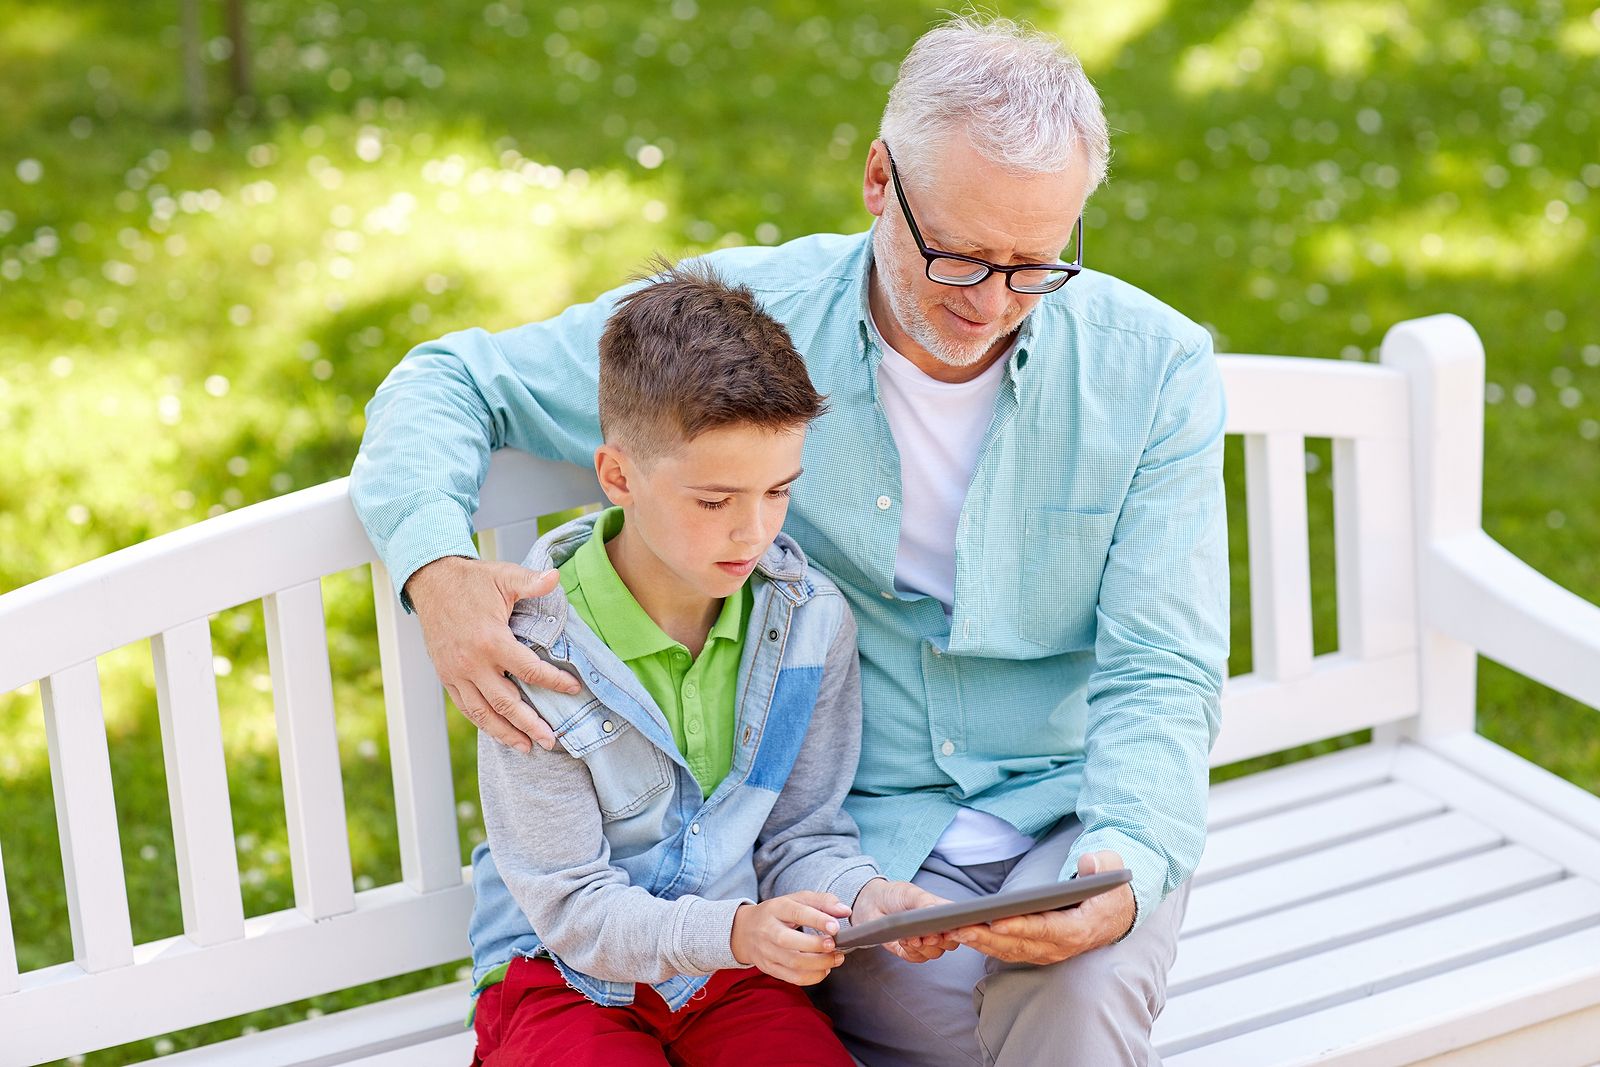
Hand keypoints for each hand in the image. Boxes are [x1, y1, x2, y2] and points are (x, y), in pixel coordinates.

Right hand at [405, 555, 582, 752]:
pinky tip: (499, 731)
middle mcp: (472, 663)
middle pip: (505, 703)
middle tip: (551, 741)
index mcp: (490, 640)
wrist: (431, 582)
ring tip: (527, 747)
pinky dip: (483, 723)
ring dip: (505, 733)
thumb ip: (532, 582)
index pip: (528, 670)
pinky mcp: (446, 676)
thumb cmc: (472, 580)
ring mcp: (456, 673)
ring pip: (482, 712)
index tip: (573, 689)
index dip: (553, 682)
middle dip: (530, 724)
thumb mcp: (504, 576)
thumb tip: (556, 577)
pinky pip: (465, 707)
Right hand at [730, 891, 850, 985]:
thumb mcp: (797, 899)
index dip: (817, 920)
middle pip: (790, 941)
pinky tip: (824, 968)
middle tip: (835, 945)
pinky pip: (793, 978)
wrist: (745, 930)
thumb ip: (823, 901)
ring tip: (836, 958)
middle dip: (816, 946)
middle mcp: (768, 930)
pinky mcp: (769, 968)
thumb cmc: (778, 913)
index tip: (835, 927)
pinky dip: (813, 976)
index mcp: (776, 908)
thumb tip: (845, 911)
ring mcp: (766, 951)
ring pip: (793, 963)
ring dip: (819, 963)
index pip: (796, 912)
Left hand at [850, 878, 957, 962]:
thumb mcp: (910, 893)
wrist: (871, 904)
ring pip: (935, 953)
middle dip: (939, 941)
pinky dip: (911, 951)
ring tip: (910, 936)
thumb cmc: (895, 894)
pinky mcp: (910, 951)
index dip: (962, 931)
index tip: (950, 930)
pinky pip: (917, 958)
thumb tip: (939, 913)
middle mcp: (938, 928)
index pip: (963, 924)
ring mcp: (925, 941)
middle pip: (951, 943)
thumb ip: (925, 902)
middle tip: (927, 935)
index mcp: (944, 911)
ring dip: (922, 946)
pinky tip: (903, 941)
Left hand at [948, 851, 1134, 965]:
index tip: (996, 921)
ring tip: (953, 931)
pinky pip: (1009, 951)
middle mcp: (1062, 946)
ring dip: (981, 943)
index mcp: (1080, 927)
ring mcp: (1049, 952)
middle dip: (988, 937)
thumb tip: (1089, 863)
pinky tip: (964, 934)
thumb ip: (1102, 864)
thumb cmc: (1108, 889)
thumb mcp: (1112, 869)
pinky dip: (986, 945)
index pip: (1046, 929)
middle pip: (1021, 944)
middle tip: (959, 927)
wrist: (1115, 914)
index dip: (1021, 926)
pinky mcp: (1038, 951)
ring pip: (1010, 951)